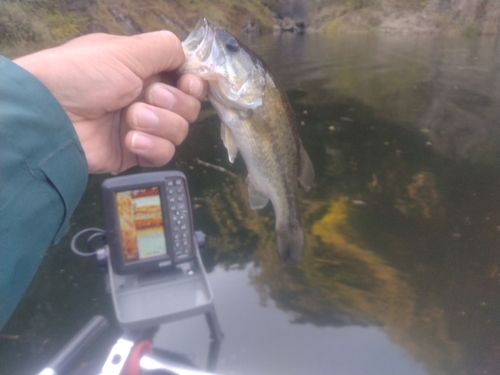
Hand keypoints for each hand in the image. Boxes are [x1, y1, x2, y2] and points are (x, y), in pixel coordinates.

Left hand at [14, 31, 206, 172]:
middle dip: (174, 103)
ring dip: (160, 124)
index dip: (193, 84)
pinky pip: (164, 153)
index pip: (185, 81)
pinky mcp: (137, 154)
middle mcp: (147, 98)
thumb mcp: (125, 51)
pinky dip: (152, 146)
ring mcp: (143, 128)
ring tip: (131, 120)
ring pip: (179, 131)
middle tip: (147, 97)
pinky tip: (130, 140)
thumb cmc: (84, 75)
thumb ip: (164, 48)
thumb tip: (187, 59)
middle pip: (188, 107)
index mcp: (144, 72)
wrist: (50, 116)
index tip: (188, 84)